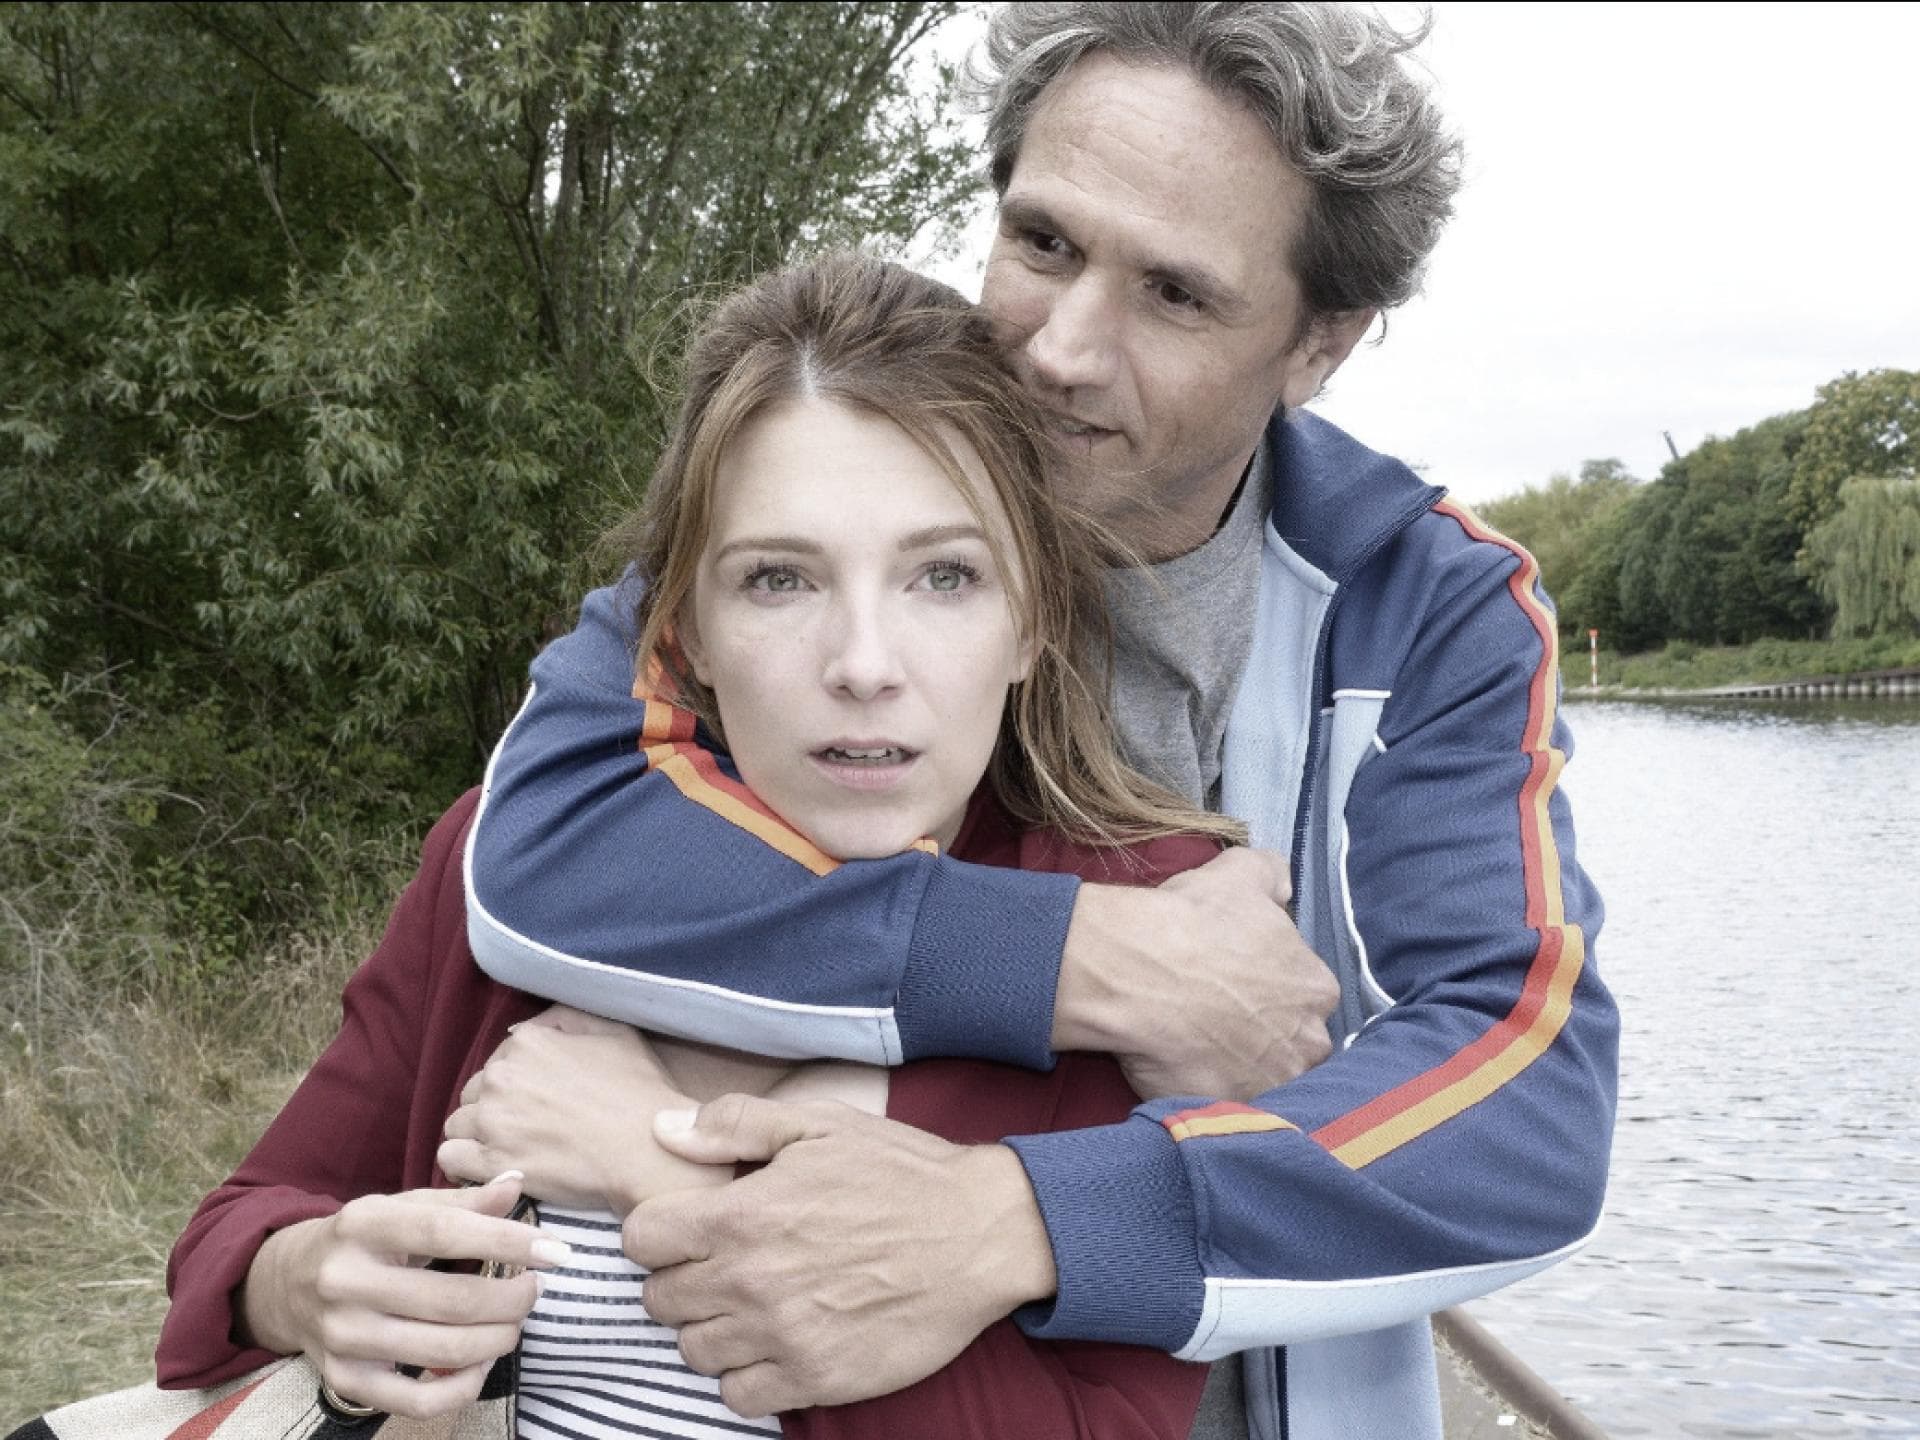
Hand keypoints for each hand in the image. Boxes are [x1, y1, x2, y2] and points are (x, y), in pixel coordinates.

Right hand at [237, 1176, 561, 1419]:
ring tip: (515, 1319)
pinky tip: (482, 1361)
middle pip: (452, 1301)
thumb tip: (518, 1184)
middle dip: (513, 1298)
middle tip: (535, 1288)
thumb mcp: (402, 1207)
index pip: (445, 1233)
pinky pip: (418, 1400)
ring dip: (499, 1338)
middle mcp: (345, 1282)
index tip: (554, 1250)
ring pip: (444, 1351)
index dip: (507, 1242)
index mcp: (362, 1226)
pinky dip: (464, 1386)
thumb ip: (462, 1201)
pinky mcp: (345, 1380)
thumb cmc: (364, 1239)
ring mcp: (343, 1336)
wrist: (285, 1283)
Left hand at [440, 1007, 727, 1209]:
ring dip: (478, 1137)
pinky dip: (466, 1164)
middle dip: (494, 1108)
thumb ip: (567, 1018)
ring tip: (511, 1150)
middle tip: (528, 1129)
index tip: (539, 1102)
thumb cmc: (640, 1092)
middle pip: (474, 1092)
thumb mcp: (616, 1033)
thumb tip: (529, 1026)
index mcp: (527, 1042)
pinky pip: (450, 1158)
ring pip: (458, 1124)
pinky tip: (492, 1169)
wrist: (648, 1151)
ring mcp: (493, 1121)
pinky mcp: (491, 1163)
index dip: (518, 1083)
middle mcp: (501, 1076)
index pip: (498, 1061)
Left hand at [625, 1095, 1054, 1417]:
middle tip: (726, 1264)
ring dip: (714, 1327)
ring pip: (694, 1350)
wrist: (981, 1235)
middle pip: (660, 1298)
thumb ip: (737, 1123)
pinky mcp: (815, 1378)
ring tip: (752, 1304)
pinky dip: (748, 1374)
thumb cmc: (902, 1173)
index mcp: (744, 1214)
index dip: (660, 1229)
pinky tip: (777, 1342)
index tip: (691, 1227)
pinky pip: (739, 1394)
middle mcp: (751, 1280)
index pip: (641, 1238)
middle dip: (683, 1278)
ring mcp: (781, 1336)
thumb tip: (664, 1129)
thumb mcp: (822, 1124)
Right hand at [1054, 847, 1338, 1098]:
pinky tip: (1186, 1073)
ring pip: (1266, 1080)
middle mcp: (1308, 1042)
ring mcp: (1271, 1084)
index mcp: (1316, 987)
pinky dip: (1212, 1095)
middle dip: (1267, 1037)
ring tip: (1203, 1052)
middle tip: (1221, 1021)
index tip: (1240, 987)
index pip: (1307, 995)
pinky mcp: (1231, 1111)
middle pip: (1295, 1044)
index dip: (1272, 991)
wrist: (1136, 972)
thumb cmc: (1190, 922)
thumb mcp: (1238, 873)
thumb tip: (1284, 886)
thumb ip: (1272, 873)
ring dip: (1243, 1069)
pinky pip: (1228, 1109)